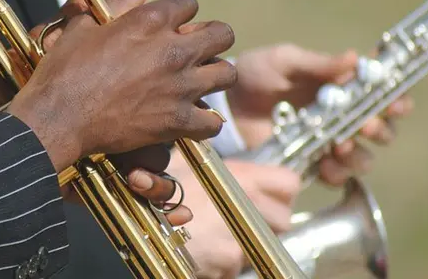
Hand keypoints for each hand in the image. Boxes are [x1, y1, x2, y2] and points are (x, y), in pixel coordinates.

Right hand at [0, 0, 204, 219]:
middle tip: (196, 50)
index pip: (189, 2)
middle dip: (212, 38)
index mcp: (149, 21)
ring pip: (226, 74)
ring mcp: (178, 87)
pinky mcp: (176, 121)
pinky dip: (205, 121)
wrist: (57, 118)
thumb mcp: (83, 24)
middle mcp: (172, 50)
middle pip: (222, 34)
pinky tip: (193, 118)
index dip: (180, 12)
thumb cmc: (63, 69)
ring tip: (199, 82)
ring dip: (214, 76)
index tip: (171, 25)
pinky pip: (213, 122)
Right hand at [166, 157, 300, 278]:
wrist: (139, 223)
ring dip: (244, 243)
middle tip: (241, 218)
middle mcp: (246, 208)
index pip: (288, 183)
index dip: (280, 190)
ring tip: (215, 233)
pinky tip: (202, 248)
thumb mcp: (183, 163)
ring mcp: (239, 239)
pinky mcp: (228, 264)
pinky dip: (222, 261)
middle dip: (266, 222)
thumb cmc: (155, 190)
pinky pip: (235, 264)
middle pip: (282, 220)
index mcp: (241, 178)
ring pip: (260, 245)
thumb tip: (218, 163)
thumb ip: (211, 165)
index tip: (268, 194)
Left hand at [227, 43, 413, 185]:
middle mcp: (340, 117)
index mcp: (340, 88)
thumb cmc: (255, 75)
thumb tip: (355, 58)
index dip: (396, 101)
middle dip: (380, 129)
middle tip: (367, 125)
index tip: (396, 103)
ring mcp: (326, 142)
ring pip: (362, 157)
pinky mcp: (309, 163)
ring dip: (360, 153)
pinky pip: (336, 176)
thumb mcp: (284, 61)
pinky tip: (327, 163)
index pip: (382, 96)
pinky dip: (337, 172)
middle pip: (381, 130)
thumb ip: (318, 64)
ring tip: (342, 145)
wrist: (225, 103)